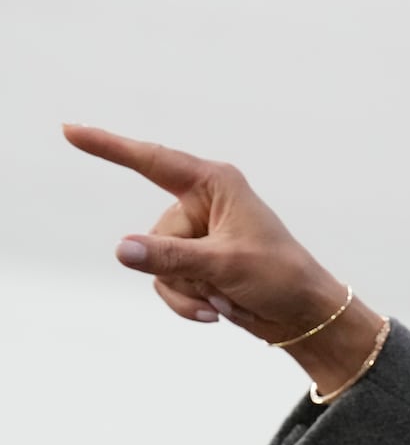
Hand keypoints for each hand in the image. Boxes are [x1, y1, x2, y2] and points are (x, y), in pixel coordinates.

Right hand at [63, 124, 382, 387]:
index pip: (152, 162)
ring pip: (153, 264)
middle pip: (152, 236)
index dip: (109, 146)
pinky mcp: (193, 262)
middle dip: (180, 268)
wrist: (303, 314)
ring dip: (184, 290)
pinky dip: (185, 301)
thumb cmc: (280, 276)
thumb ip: (169, 256)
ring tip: (223, 297)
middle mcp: (201, 204)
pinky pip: (163, 282)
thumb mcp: (224, 264)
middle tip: (223, 281)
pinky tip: (217, 310)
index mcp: (216, 184)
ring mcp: (195, 235)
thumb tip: (121, 249)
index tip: (70, 130)